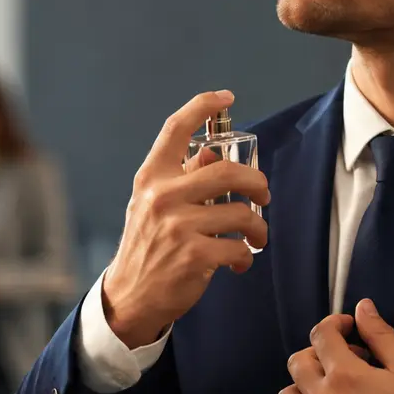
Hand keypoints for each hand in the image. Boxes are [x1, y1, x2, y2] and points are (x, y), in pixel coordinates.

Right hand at [102, 90, 270, 347]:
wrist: (130, 296)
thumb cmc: (148, 246)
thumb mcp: (153, 205)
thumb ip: (181, 178)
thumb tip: (212, 155)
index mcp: (151, 178)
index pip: (175, 129)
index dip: (202, 106)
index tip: (226, 97)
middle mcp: (162, 197)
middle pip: (226, 171)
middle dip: (256, 182)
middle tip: (263, 194)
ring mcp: (177, 227)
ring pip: (241, 213)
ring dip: (258, 227)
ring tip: (256, 237)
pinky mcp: (193, 256)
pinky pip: (238, 247)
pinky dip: (246, 256)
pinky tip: (239, 262)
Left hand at [278, 300, 393, 393]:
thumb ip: (381, 335)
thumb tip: (362, 307)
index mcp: (344, 374)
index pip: (321, 334)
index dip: (333, 324)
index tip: (347, 330)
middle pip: (297, 362)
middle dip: (318, 354)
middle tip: (341, 363)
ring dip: (304, 387)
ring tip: (327, 392)